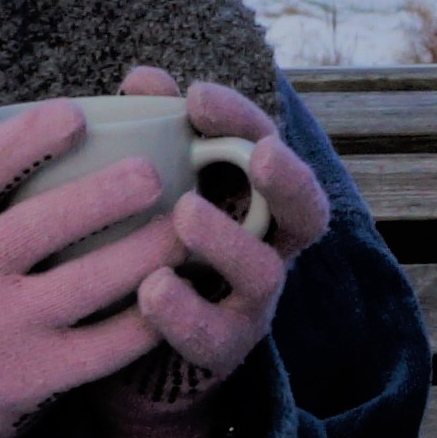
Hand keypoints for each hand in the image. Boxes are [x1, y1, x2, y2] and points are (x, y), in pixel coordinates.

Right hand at [0, 81, 178, 437]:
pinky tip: (181, 288)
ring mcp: (0, 332)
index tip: (78, 115)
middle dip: (105, 195)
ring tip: (188, 225)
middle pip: (42, 225)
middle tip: (157, 171)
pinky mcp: (35, 377)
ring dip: (144, 253)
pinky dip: (147, 319)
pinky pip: (104, 346)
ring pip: (87, 285)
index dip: (28, 140)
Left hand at [93, 69, 331, 437]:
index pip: (263, 147)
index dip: (240, 119)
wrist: (131, 359)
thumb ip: (152, 137)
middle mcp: (266, 249)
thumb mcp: (147, 193)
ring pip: (264, 274)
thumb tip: (144, 79)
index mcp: (250, 202)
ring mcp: (249, 304)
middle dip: (286, 179)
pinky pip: (214, 335)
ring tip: (186, 213)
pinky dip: (185, 312)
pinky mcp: (221, 352)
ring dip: (229, 241)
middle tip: (258, 154)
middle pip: (305, 211)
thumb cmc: (146, 253)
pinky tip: (152, 289)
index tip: (196, 96)